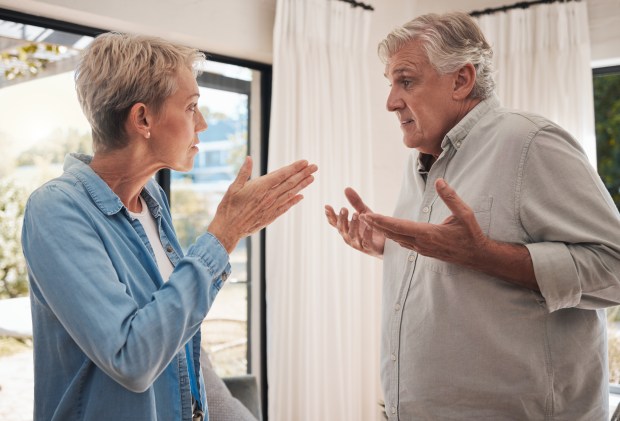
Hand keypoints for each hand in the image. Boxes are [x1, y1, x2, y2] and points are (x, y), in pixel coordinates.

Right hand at [208, 156, 317, 252]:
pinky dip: (294, 201)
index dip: (294, 167)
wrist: (229, 229)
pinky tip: (301, 196)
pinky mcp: (271, 216)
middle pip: (290, 183)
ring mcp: (271, 207)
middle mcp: (269, 196)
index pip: (282, 174)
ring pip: (290, 194)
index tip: (305, 162)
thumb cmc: (228, 207)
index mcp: (260, 187)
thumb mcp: (233, 187)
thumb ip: (244, 172)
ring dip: (302, 185)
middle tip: (314, 167)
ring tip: (312, 178)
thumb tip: (249, 158)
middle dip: (303, 174)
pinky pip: (286, 207)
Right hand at [325, 188, 384, 257]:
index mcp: (346, 228)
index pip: (335, 222)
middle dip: (342, 218)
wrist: (386, 243)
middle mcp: (349, 236)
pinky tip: (368, 225)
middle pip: (342, 228)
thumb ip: (355, 202)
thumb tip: (346, 188)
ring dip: (353, 224)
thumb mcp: (363, 212)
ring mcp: (358, 243)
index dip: (330, 215)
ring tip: (356, 214)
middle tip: (344, 208)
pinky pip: (366, 241)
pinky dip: (366, 233)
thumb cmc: (371, 227)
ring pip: (352, 235)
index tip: (327, 206)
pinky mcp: (369, 248)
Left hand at [360, 178, 487, 265]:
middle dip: (377, 225)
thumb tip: (439, 181)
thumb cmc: (471, 234)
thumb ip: (451, 197)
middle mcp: (421, 243)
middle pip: (393, 233)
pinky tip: (387, 230)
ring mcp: (421, 249)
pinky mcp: (423, 251)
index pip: (400, 226)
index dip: (383, 221)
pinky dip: (392, 235)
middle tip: (361, 216)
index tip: (369, 215)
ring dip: (382, 230)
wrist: (477, 256)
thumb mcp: (465, 214)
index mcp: (428, 233)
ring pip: (396, 239)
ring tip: (369, 221)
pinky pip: (403, 243)